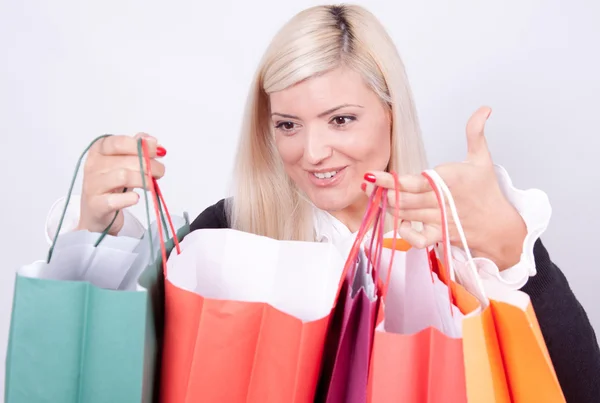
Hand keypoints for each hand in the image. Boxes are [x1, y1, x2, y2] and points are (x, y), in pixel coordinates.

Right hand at [77, 133, 165, 234]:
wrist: (97, 211)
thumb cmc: (112, 184)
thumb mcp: (124, 162)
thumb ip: (137, 148)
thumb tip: (152, 141)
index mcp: (99, 150)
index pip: (120, 143)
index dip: (142, 146)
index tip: (159, 152)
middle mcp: (93, 166)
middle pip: (126, 161)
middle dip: (150, 166)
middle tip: (160, 172)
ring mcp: (93, 185)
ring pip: (123, 176)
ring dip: (143, 180)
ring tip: (151, 185)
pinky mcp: (96, 205)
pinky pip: (114, 200)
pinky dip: (128, 199)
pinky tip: (135, 198)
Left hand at [362, 106, 526, 269]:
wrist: (500, 224)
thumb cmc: (486, 191)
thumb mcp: (481, 158)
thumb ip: (475, 133)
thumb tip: (484, 109)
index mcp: (449, 181)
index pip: (414, 182)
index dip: (391, 180)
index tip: (372, 176)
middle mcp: (442, 201)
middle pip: (404, 199)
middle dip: (382, 193)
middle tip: (367, 186)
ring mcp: (440, 219)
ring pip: (406, 214)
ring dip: (389, 207)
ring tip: (375, 197)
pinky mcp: (440, 234)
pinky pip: (419, 239)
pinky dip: (406, 233)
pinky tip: (401, 222)